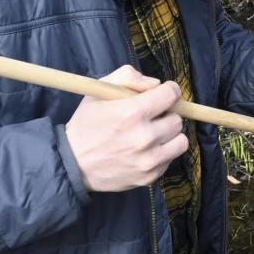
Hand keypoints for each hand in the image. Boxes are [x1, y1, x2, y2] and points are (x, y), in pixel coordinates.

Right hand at [65, 65, 188, 191]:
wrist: (72, 163)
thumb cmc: (86, 123)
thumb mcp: (99, 90)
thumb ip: (128, 76)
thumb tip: (156, 84)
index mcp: (133, 112)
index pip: (171, 94)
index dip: (168, 91)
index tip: (162, 94)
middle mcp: (145, 137)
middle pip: (177, 119)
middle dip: (166, 114)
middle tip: (151, 117)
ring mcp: (149, 160)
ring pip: (180, 141)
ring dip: (169, 135)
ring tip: (152, 134)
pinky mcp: (150, 177)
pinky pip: (171, 159)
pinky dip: (162, 153)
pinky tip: (145, 150)